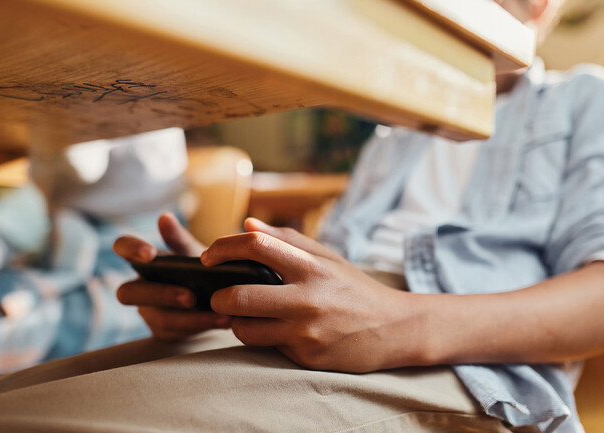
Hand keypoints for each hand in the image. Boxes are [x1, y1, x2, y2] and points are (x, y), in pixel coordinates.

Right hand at [113, 213, 231, 339]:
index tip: (149, 254)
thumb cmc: (201, 268)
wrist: (221, 297)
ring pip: (158, 318)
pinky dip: (202, 325)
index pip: (122, 247)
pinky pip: (176, 332)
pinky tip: (224, 320)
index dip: (129, 249)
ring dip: (189, 317)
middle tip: (190, 297)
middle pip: (129, 293)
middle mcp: (139, 286)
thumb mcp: (194, 253)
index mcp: (144, 260)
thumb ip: (179, 239)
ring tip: (220, 312)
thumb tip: (164, 218)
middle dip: (161, 294)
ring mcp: (148, 311)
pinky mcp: (162, 332)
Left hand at [203, 218, 423, 372]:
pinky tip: (277, 332)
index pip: (256, 246)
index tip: (208, 256)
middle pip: (239, 295)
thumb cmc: (355, 289)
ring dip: (237, 322)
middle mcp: (307, 298)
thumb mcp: (327, 258)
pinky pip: (268, 348)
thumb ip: (287, 240)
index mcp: (311, 267)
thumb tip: (247, 225)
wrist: (395, 328)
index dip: (223, 248)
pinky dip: (264, 339)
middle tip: (219, 295)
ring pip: (245, 329)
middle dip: (219, 296)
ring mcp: (306, 331)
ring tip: (247, 316)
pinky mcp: (307, 356)